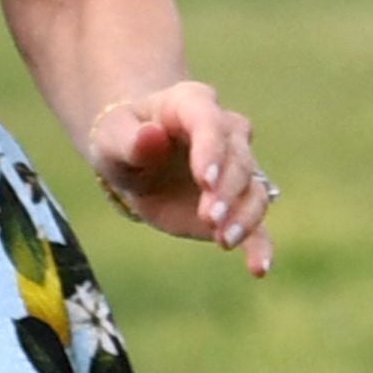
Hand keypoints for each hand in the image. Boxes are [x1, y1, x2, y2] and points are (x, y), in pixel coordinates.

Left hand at [86, 81, 275, 277]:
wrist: (137, 159)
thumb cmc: (123, 138)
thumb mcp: (112, 136)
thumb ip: (130, 139)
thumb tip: (151, 137)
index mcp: (193, 104)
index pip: (210, 123)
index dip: (212, 151)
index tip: (206, 181)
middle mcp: (225, 131)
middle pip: (239, 159)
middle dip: (227, 191)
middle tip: (209, 219)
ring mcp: (236, 168)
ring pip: (255, 190)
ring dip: (244, 217)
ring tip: (224, 241)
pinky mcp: (236, 204)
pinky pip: (258, 223)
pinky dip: (261, 245)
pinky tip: (258, 268)